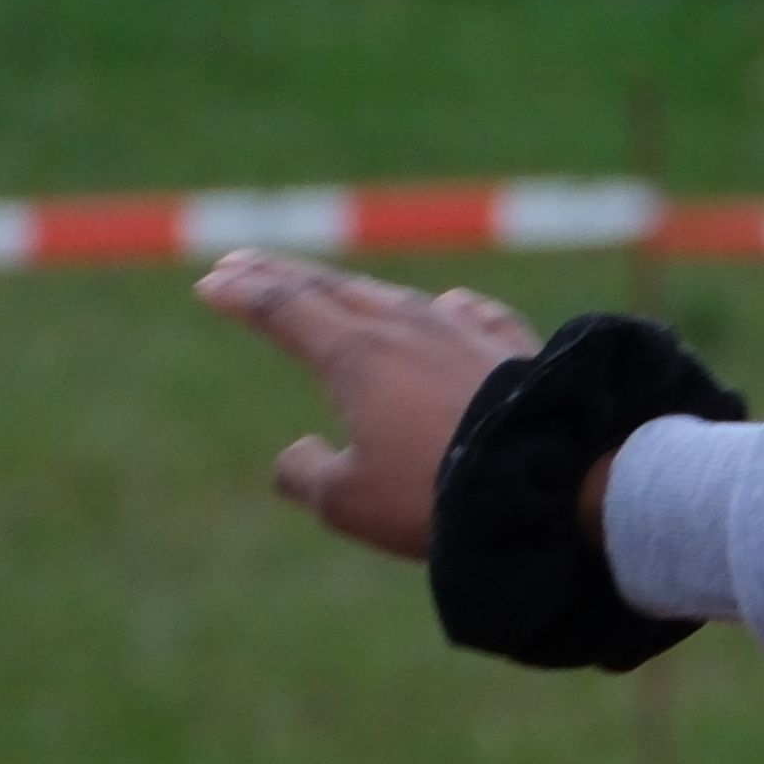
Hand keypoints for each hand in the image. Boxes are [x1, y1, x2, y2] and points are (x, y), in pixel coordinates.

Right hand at [199, 254, 541, 561]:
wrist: (552, 478)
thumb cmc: (436, 494)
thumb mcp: (349, 500)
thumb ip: (306, 474)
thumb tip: (296, 454)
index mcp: (355, 355)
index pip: (285, 310)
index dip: (243, 296)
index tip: (211, 283)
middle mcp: (408, 327)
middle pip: (334, 289)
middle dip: (283, 276)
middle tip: (243, 263)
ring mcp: (466, 332)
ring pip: (399, 299)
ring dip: (357, 291)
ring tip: (334, 290)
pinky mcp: (517, 349)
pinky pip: (473, 317)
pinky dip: (449, 311)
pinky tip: (450, 306)